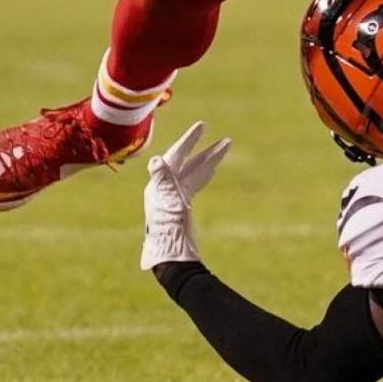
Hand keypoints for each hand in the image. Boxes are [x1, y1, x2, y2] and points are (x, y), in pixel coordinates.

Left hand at [140, 122, 231, 270]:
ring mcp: (173, 196)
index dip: (189, 140)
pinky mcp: (181, 205)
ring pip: (195, 171)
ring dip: (210, 159)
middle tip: (222, 135)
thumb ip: (163, 180)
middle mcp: (165, 187)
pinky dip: (205, 173)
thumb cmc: (169, 230)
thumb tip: (155, 159)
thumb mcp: (168, 203)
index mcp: (160, 184)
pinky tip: (213, 168)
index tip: (202, 126)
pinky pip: (195, 183)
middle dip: (205, 148)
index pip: (176, 156)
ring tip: (227, 145)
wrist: (171, 255)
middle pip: (188, 162)